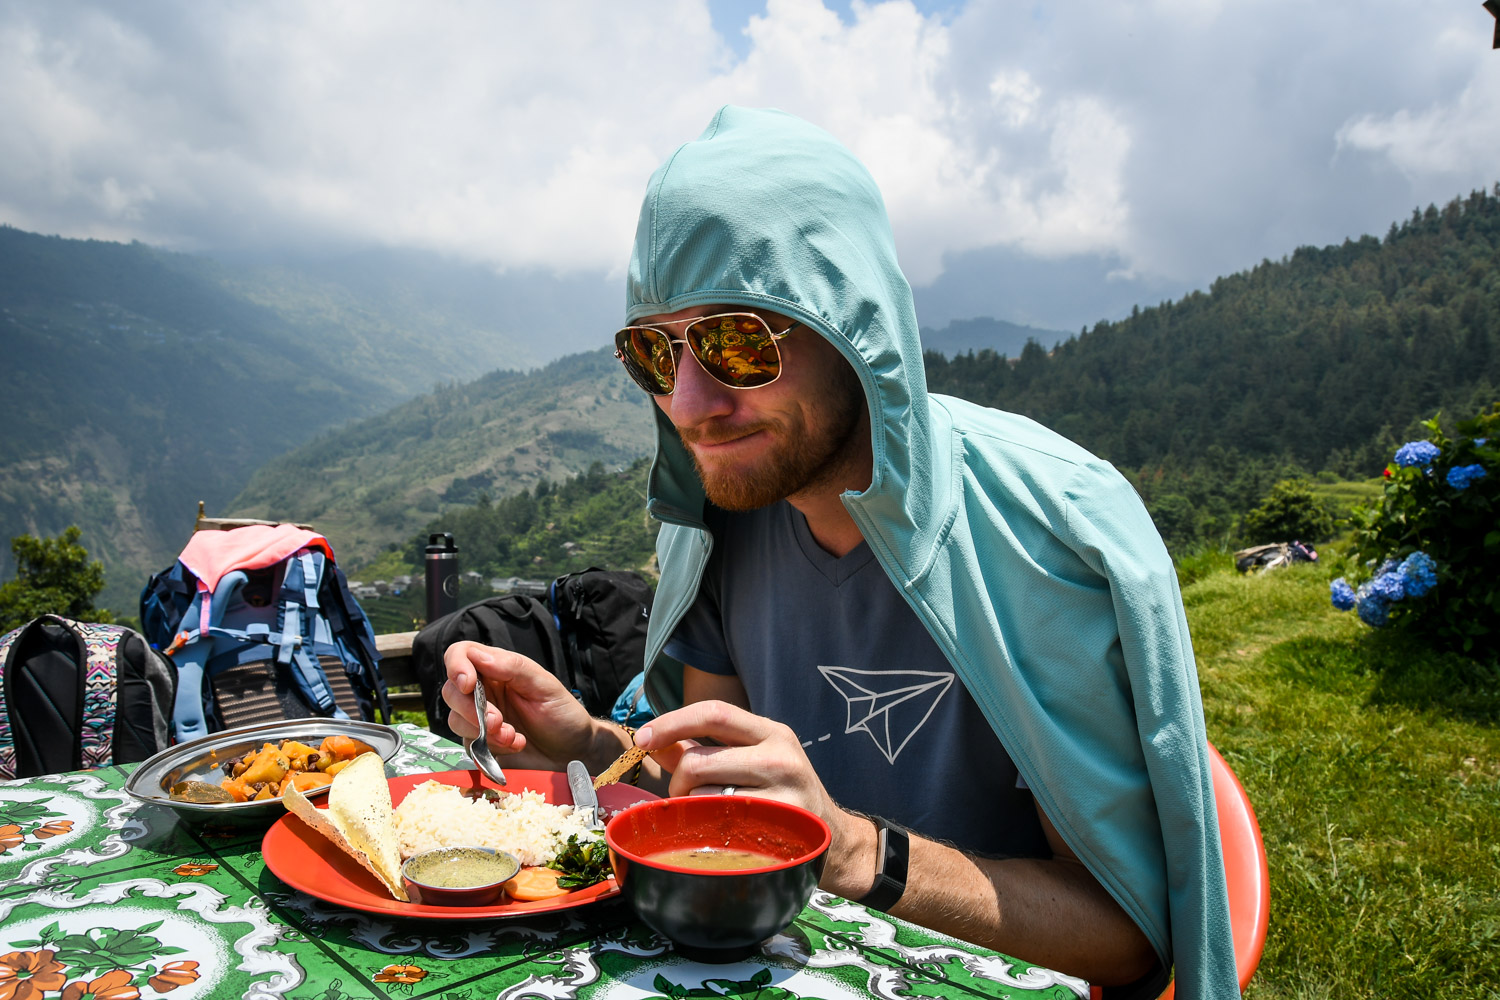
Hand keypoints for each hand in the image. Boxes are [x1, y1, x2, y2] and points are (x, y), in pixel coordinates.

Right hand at [440, 641, 598, 770]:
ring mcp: (479, 719)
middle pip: (451, 691)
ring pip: (456, 719)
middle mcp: (484, 691)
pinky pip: (468, 745)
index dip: (456, 666)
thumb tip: (478, 656)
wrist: (574, 751)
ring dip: (482, 731)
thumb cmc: (562, 713)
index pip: (461, 655)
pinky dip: (489, 748)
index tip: (468, 685)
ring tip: (513, 736)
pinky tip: (515, 746)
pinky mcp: (480, 744)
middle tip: (499, 722)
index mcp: (497, 668)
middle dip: (471, 709)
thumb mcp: (544, 685)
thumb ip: (513, 667)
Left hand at [635, 700, 875, 890]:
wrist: (834, 839)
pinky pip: (719, 828)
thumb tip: (655, 742)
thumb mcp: (752, 761)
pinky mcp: (779, 830)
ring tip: (709, 818)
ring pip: (703, 798)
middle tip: (683, 798)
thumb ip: (703, 749)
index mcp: (772, 733)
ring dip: (692, 812)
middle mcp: (781, 757)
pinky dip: (706, 832)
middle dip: (677, 783)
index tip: (643, 738)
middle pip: (698, 761)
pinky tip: (720, 835)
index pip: (714, 712)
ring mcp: (783, 795)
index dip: (672, 722)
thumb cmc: (782, 795)